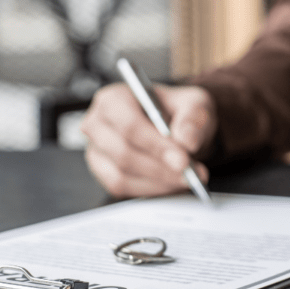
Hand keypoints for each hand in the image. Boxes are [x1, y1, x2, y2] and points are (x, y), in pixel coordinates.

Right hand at [81, 83, 216, 197]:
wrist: (173, 128)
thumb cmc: (177, 111)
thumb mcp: (193, 104)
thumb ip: (192, 118)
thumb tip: (186, 140)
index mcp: (114, 98)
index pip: (129, 125)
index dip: (156, 145)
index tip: (182, 159)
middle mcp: (97, 123)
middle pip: (123, 152)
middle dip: (160, 167)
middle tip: (189, 172)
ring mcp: (96, 150)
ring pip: (121, 174)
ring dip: (158, 181)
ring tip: (187, 178)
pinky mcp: (102, 172)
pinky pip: (122, 188)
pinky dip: (150, 189)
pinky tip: (171, 183)